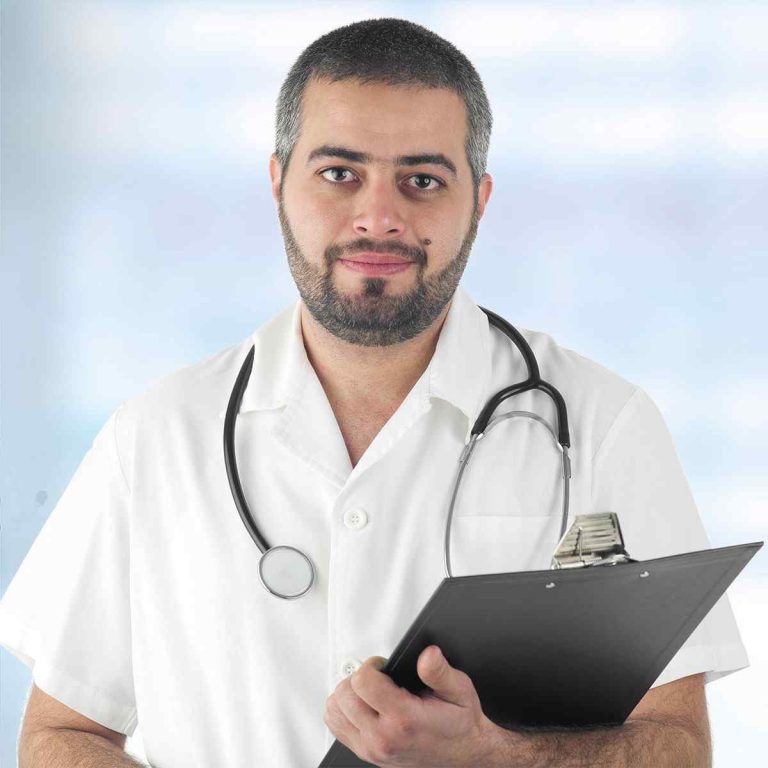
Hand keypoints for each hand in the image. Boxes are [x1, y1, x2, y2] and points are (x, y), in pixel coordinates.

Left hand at [324, 646, 500, 766]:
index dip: (371, 665)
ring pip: (334, 711)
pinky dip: (344, 710)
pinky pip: (336, 727)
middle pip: (344, 695)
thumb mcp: (459, 690)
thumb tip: (428, 654)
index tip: (382, 666)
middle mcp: (383, 737)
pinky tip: (363, 704)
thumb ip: (440, 671)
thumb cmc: (459, 724)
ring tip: (369, 690)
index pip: (362, 683)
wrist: (463, 756)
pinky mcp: (366, 755)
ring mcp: (372, 749)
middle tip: (377, 677)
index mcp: (404, 719)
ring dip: (348, 694)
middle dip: (358, 678)